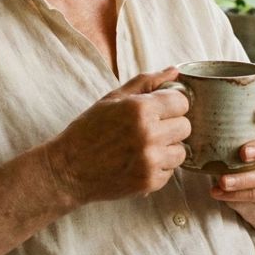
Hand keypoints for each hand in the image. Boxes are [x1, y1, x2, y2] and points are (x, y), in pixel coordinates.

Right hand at [46, 68, 190, 206]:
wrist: (68, 169)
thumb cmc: (89, 129)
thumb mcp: (114, 98)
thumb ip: (147, 82)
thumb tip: (174, 71)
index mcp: (140, 109)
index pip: (181, 101)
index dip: (171, 104)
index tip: (160, 109)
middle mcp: (148, 134)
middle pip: (185, 126)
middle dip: (171, 125)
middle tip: (150, 128)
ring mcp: (150, 161)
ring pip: (181, 151)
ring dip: (167, 148)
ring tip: (145, 147)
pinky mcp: (149, 182)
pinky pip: (170, 171)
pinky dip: (159, 167)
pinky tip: (139, 162)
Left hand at [211, 98, 254, 204]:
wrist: (250, 177)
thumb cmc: (234, 141)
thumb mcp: (231, 126)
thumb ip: (218, 112)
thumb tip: (184, 91)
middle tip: (243, 153)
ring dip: (244, 178)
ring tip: (223, 181)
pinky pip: (254, 194)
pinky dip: (234, 194)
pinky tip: (216, 191)